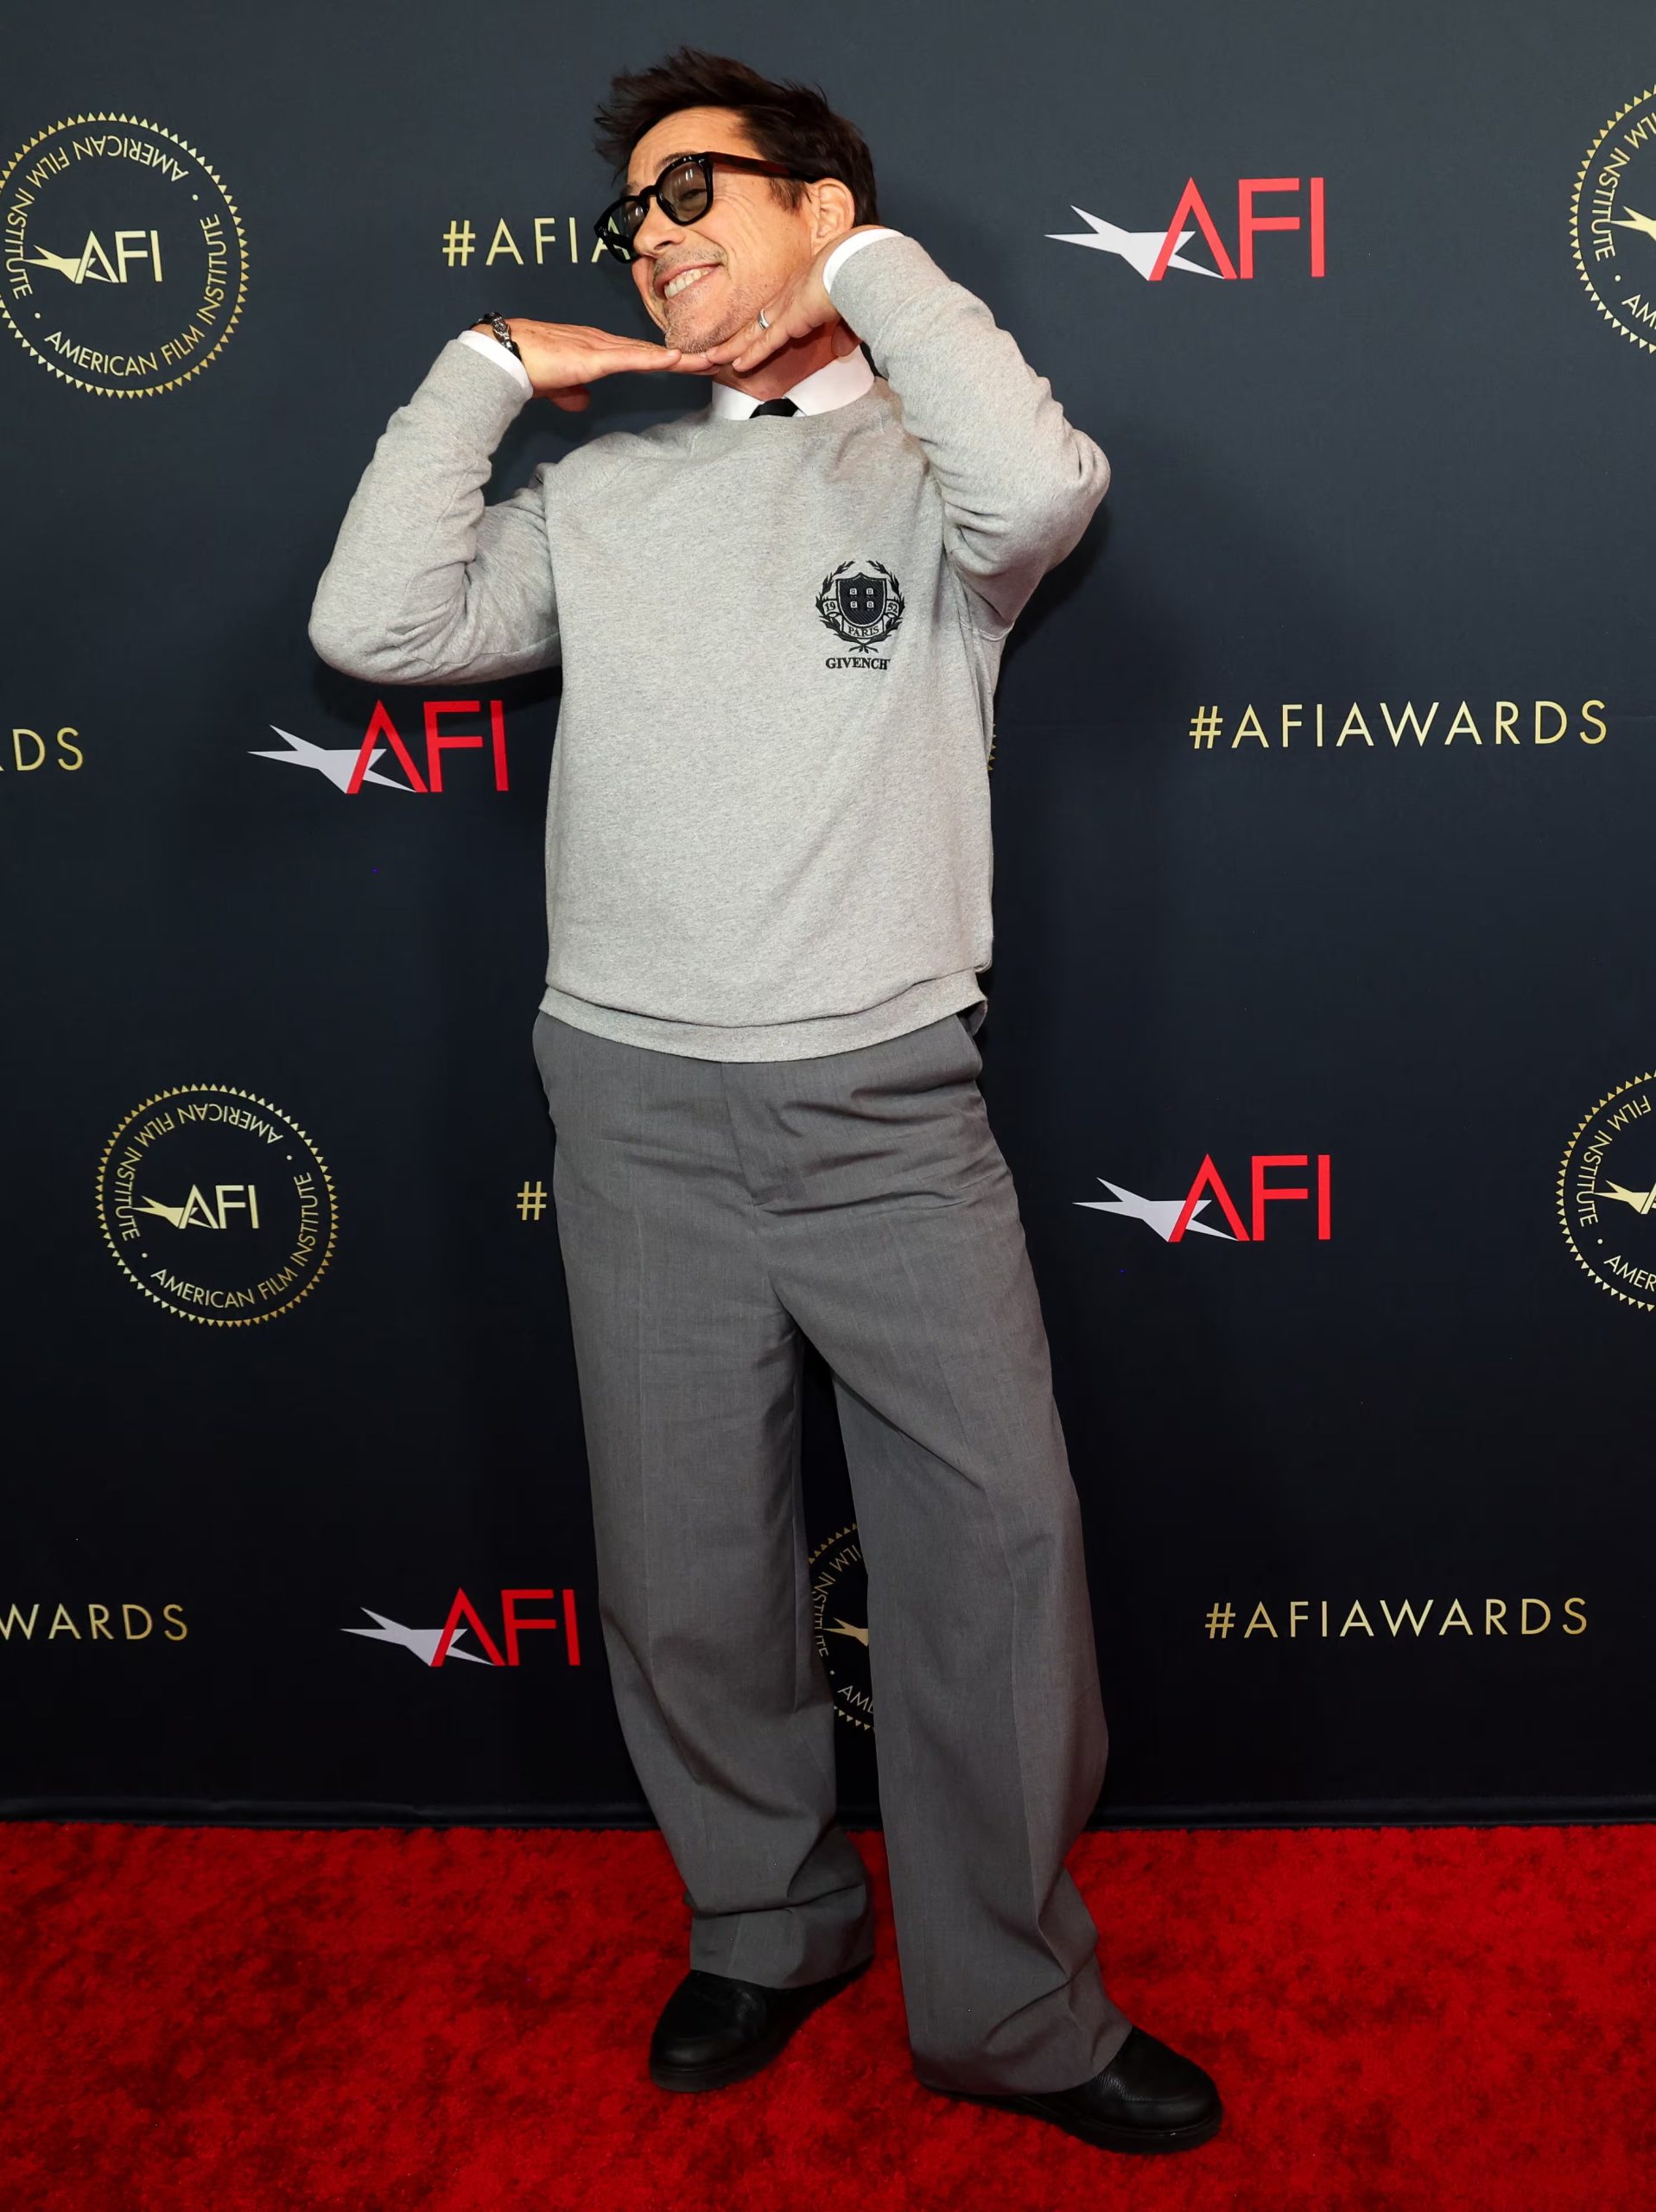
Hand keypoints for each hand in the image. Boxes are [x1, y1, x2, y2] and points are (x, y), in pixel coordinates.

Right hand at [475, 319, 720, 411]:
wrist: (503, 356)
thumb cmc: (525, 368)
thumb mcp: (557, 386)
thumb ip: (572, 392)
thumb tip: (582, 401)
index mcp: (597, 349)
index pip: (642, 355)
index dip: (669, 359)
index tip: (695, 363)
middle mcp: (603, 342)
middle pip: (655, 351)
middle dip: (688, 356)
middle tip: (721, 357)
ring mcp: (600, 347)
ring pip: (650, 352)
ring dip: (682, 358)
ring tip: (712, 359)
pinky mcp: (593, 357)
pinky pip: (631, 357)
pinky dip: (655, 359)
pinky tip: (676, 359)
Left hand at [695, 230, 879, 375]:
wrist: (858, 263)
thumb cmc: (859, 276)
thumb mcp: (852, 310)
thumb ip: (845, 332)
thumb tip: (840, 350)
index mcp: (804, 289)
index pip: (776, 311)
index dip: (760, 325)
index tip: (747, 334)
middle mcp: (790, 296)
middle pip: (757, 321)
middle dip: (737, 337)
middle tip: (716, 348)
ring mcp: (788, 307)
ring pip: (754, 332)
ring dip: (733, 347)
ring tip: (712, 357)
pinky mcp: (791, 319)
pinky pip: (766, 341)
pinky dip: (752, 354)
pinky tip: (736, 365)